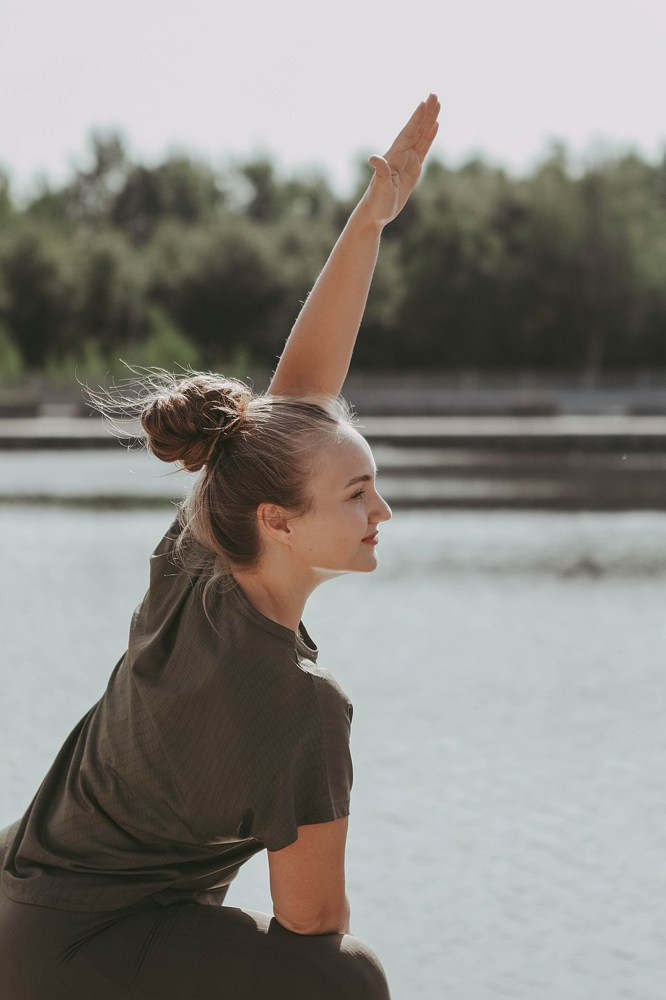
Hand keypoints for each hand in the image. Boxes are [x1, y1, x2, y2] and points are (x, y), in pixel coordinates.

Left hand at [360, 93, 440, 227]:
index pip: (408, 133)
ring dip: (429, 121)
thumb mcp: (380, 188)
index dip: (416, 119)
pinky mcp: (413, 169)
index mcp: (394, 157)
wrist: (376, 213)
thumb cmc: (377, 202)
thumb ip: (381, 172)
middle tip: (434, 95)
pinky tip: (434, 126)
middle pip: (416, 129)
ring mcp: (408, 161)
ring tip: (437, 104)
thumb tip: (373, 158)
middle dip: (425, 113)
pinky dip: (429, 136)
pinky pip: (423, 148)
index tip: (424, 103)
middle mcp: (401, 155)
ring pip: (421, 136)